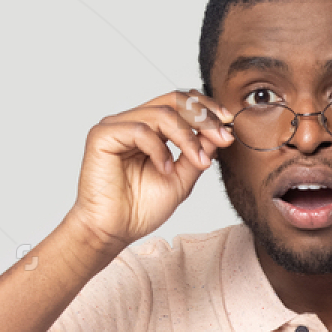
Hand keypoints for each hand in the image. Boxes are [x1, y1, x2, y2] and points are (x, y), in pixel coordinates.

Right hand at [66, 89, 234, 260]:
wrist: (114, 230)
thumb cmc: (141, 208)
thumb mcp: (181, 179)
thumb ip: (198, 154)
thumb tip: (220, 134)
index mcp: (151, 129)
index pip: (180, 104)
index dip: (206, 108)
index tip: (229, 122)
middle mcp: (133, 122)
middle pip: (173, 100)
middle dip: (203, 117)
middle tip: (222, 136)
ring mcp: (116, 126)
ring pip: (161, 114)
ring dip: (187, 138)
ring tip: (199, 162)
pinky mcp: (102, 135)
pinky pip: (139, 130)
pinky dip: (159, 150)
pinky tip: (165, 169)